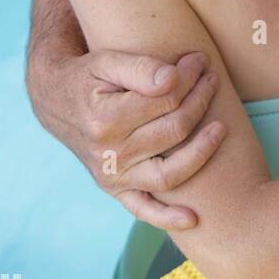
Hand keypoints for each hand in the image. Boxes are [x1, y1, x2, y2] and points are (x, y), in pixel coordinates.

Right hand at [51, 50, 224, 229]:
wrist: (57, 102)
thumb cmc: (88, 77)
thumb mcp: (107, 62)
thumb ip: (141, 68)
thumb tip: (173, 79)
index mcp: (105, 120)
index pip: (164, 100)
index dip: (189, 78)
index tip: (201, 60)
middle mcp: (109, 155)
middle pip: (173, 131)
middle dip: (199, 100)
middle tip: (211, 78)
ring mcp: (113, 177)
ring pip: (169, 172)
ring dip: (202, 149)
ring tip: (221, 127)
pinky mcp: (115, 190)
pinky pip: (143, 210)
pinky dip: (167, 218)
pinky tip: (193, 218)